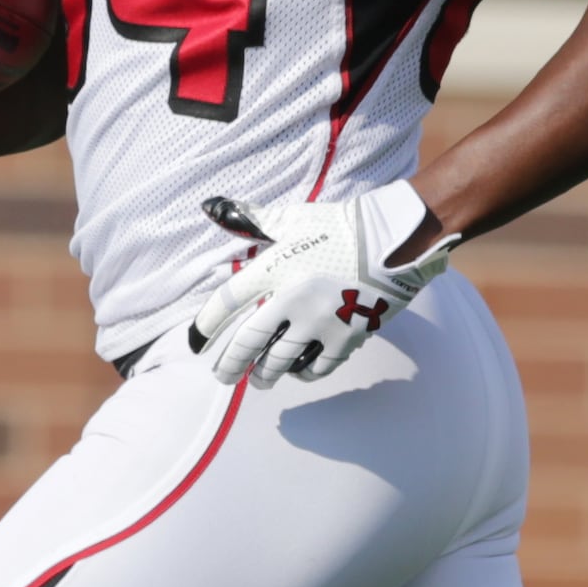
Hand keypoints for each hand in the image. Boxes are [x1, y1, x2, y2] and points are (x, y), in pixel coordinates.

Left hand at [189, 185, 456, 387]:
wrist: (392, 241)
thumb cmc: (338, 225)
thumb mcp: (291, 218)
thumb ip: (249, 218)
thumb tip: (211, 206)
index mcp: (273, 269)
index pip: (226, 304)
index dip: (205, 327)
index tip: (195, 344)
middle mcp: (290, 300)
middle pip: (247, 343)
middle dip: (230, 364)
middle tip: (222, 376)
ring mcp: (318, 323)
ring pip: (280, 361)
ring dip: (264, 374)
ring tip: (259, 380)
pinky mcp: (345, 338)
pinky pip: (317, 366)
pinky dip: (303, 372)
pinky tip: (297, 372)